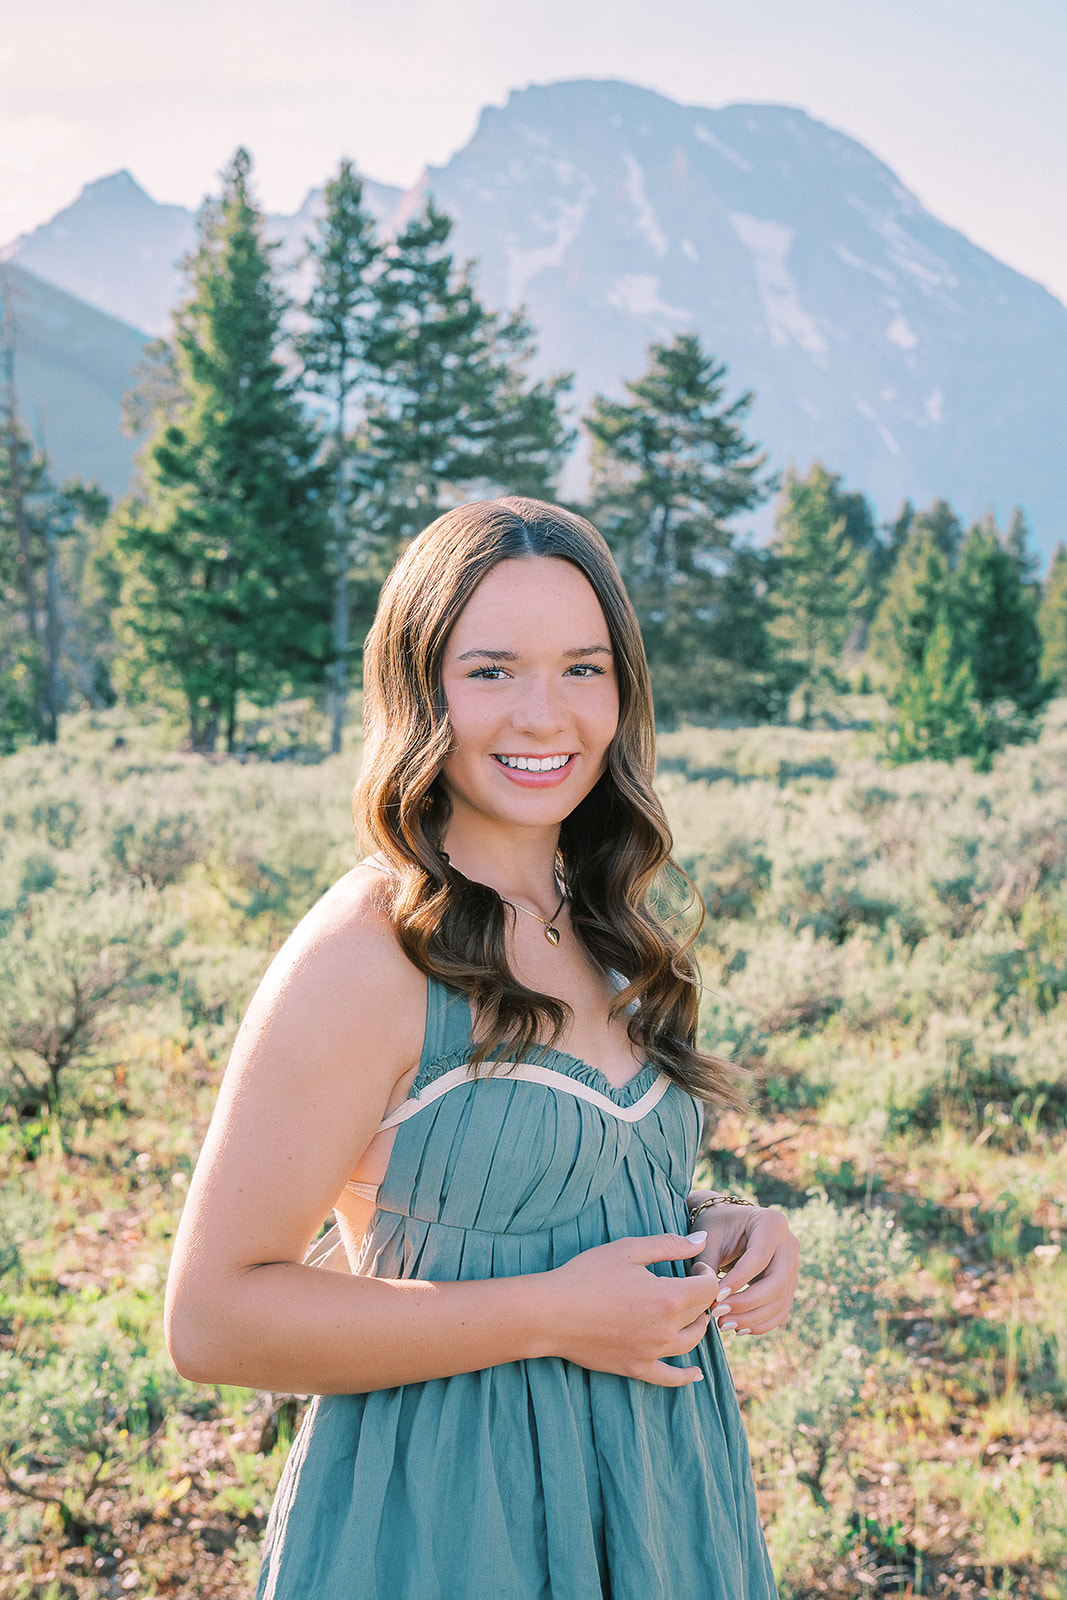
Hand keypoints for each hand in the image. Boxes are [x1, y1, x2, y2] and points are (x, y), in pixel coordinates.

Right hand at [542, 1232, 715, 1387]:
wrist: (551, 1313)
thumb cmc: (586, 1275)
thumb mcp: (628, 1250)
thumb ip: (669, 1245)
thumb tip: (702, 1242)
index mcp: (667, 1297)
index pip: (707, 1288)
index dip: (706, 1274)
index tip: (694, 1267)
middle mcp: (665, 1329)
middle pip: (700, 1314)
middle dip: (700, 1296)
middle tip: (689, 1284)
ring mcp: (652, 1352)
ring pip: (690, 1343)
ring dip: (697, 1327)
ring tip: (692, 1314)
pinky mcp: (636, 1368)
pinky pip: (669, 1378)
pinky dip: (686, 1377)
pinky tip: (696, 1374)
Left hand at [686, 1196, 798, 1336]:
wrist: (728, 1224)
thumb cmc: (715, 1227)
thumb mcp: (708, 1240)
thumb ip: (706, 1266)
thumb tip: (708, 1298)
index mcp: (772, 1223)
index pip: (759, 1258)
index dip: (738, 1281)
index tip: (715, 1298)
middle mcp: (789, 1244)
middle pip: (777, 1283)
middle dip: (747, 1303)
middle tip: (718, 1315)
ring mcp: (793, 1266)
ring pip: (780, 1301)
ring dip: (752, 1318)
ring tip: (723, 1325)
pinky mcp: (789, 1285)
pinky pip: (781, 1310)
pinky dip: (761, 1323)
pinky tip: (738, 1329)